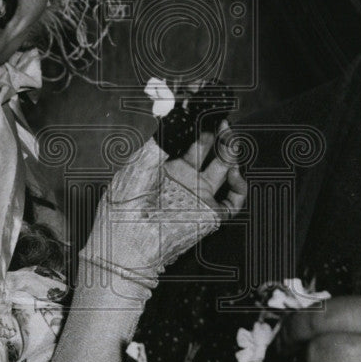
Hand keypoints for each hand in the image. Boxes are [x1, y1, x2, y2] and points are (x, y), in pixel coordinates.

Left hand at [78, 122, 246, 291]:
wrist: (126, 248)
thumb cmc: (121, 212)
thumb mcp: (138, 167)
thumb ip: (158, 143)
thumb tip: (172, 120)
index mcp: (164, 166)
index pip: (187, 140)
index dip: (197, 126)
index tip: (204, 112)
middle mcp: (183, 179)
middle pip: (208, 149)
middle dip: (217, 132)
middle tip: (221, 119)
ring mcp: (197, 196)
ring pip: (223, 168)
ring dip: (230, 151)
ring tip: (229, 137)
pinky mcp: (209, 215)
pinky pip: (233, 200)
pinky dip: (239, 185)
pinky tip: (233, 173)